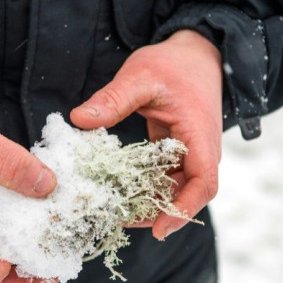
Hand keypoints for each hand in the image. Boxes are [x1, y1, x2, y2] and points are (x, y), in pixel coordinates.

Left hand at [71, 29, 221, 239]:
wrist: (195, 52)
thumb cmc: (173, 63)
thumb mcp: (141, 76)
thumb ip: (113, 98)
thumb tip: (79, 119)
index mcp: (200, 136)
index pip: (203, 183)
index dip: (183, 209)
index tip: (160, 229)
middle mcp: (201, 151)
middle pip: (186, 194)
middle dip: (156, 212)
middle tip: (118, 221)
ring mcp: (190, 154)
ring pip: (174, 188)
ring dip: (148, 201)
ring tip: (113, 211)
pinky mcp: (177, 152)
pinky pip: (164, 177)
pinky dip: (144, 186)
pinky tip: (118, 191)